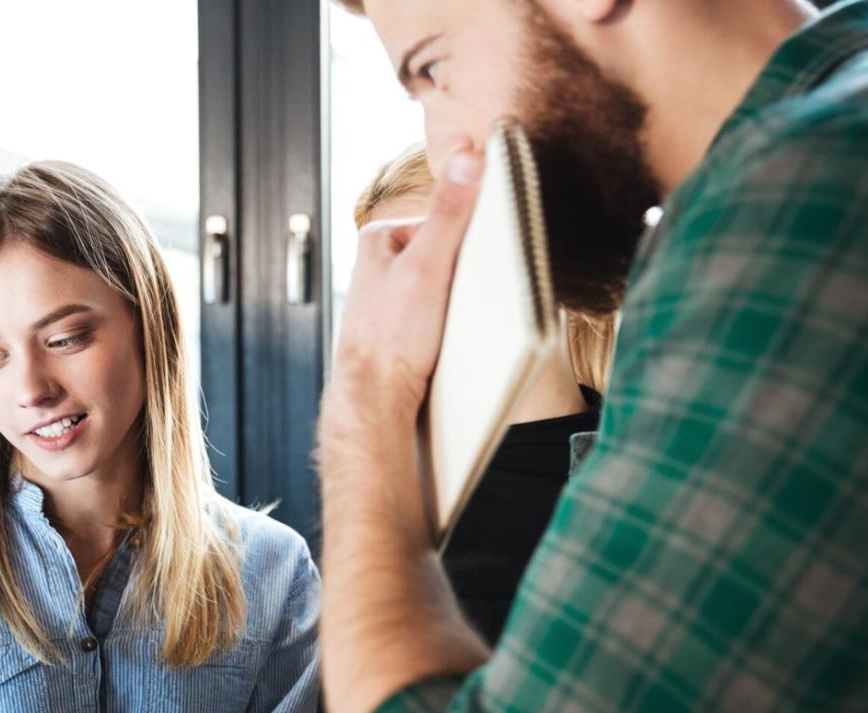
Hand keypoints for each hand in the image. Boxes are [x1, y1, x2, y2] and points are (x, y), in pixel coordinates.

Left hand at [318, 142, 483, 464]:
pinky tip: (453, 338)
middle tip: (472, 300)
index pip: (446, 221)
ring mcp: (389, 297)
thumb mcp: (428, 268)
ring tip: (459, 323)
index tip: (491, 262)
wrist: (376, 404)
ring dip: (463, 301)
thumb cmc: (394, 338)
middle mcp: (380, 264)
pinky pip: (438, 312)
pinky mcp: (399, 326)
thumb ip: (451, 212)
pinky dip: (453, 321)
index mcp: (379, 239)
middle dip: (467, 274)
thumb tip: (470, 153)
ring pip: (445, 284)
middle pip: (446, 253)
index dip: (474, 241)